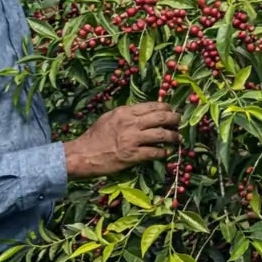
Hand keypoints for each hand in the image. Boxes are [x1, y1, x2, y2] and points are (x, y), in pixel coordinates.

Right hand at [62, 102, 180, 178]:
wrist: (82, 155)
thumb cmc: (94, 136)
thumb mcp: (110, 117)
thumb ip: (127, 113)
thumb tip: (143, 112)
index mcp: (126, 112)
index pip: (153, 106)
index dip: (166, 107)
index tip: (172, 110)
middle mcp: (131, 123)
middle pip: (161, 117)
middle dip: (174, 119)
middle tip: (179, 122)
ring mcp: (132, 140)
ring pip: (161, 134)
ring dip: (173, 136)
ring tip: (178, 138)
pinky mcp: (132, 156)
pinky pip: (154, 152)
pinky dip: (163, 152)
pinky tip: (166, 152)